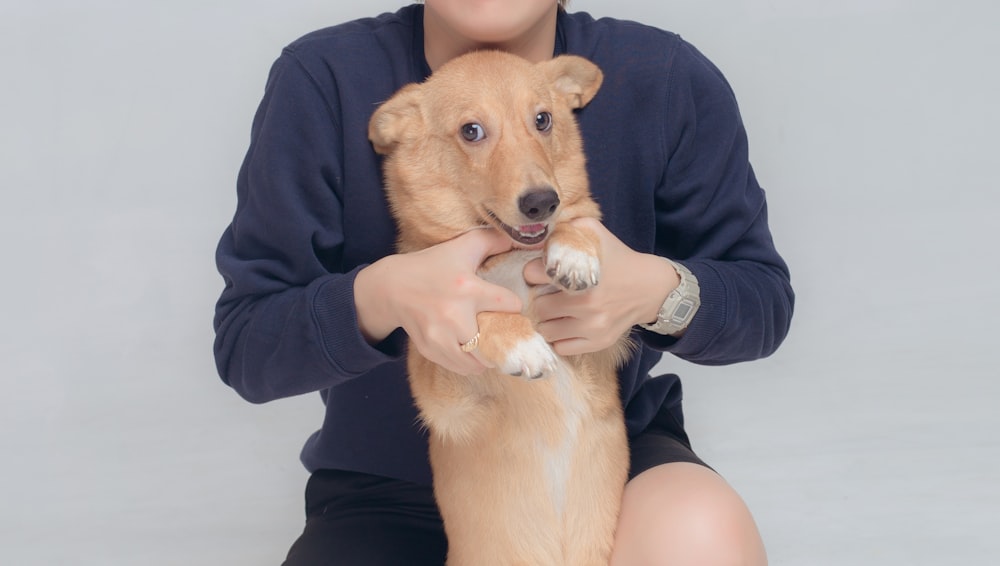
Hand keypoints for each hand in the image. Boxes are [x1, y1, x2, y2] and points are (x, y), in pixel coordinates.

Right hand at [355, 228, 522, 374]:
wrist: (391, 287)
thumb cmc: (431, 266)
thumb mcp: (461, 247)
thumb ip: (491, 240)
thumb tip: (517, 239)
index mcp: (467, 289)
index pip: (509, 304)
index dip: (513, 305)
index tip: (509, 305)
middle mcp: (455, 316)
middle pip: (495, 343)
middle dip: (502, 339)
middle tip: (502, 333)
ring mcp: (440, 337)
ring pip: (477, 363)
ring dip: (486, 357)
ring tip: (487, 346)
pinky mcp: (430, 350)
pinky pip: (460, 367)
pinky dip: (469, 363)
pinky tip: (470, 350)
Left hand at [524, 218, 678, 355]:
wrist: (649, 287)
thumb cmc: (618, 259)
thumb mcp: (595, 233)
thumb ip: (567, 228)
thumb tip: (540, 235)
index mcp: (582, 275)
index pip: (533, 275)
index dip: (534, 272)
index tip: (541, 273)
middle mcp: (587, 303)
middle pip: (538, 306)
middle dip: (539, 298)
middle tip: (548, 294)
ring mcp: (593, 326)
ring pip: (546, 330)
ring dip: (548, 320)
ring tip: (556, 310)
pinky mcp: (598, 342)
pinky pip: (561, 347)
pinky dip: (559, 338)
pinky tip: (566, 325)